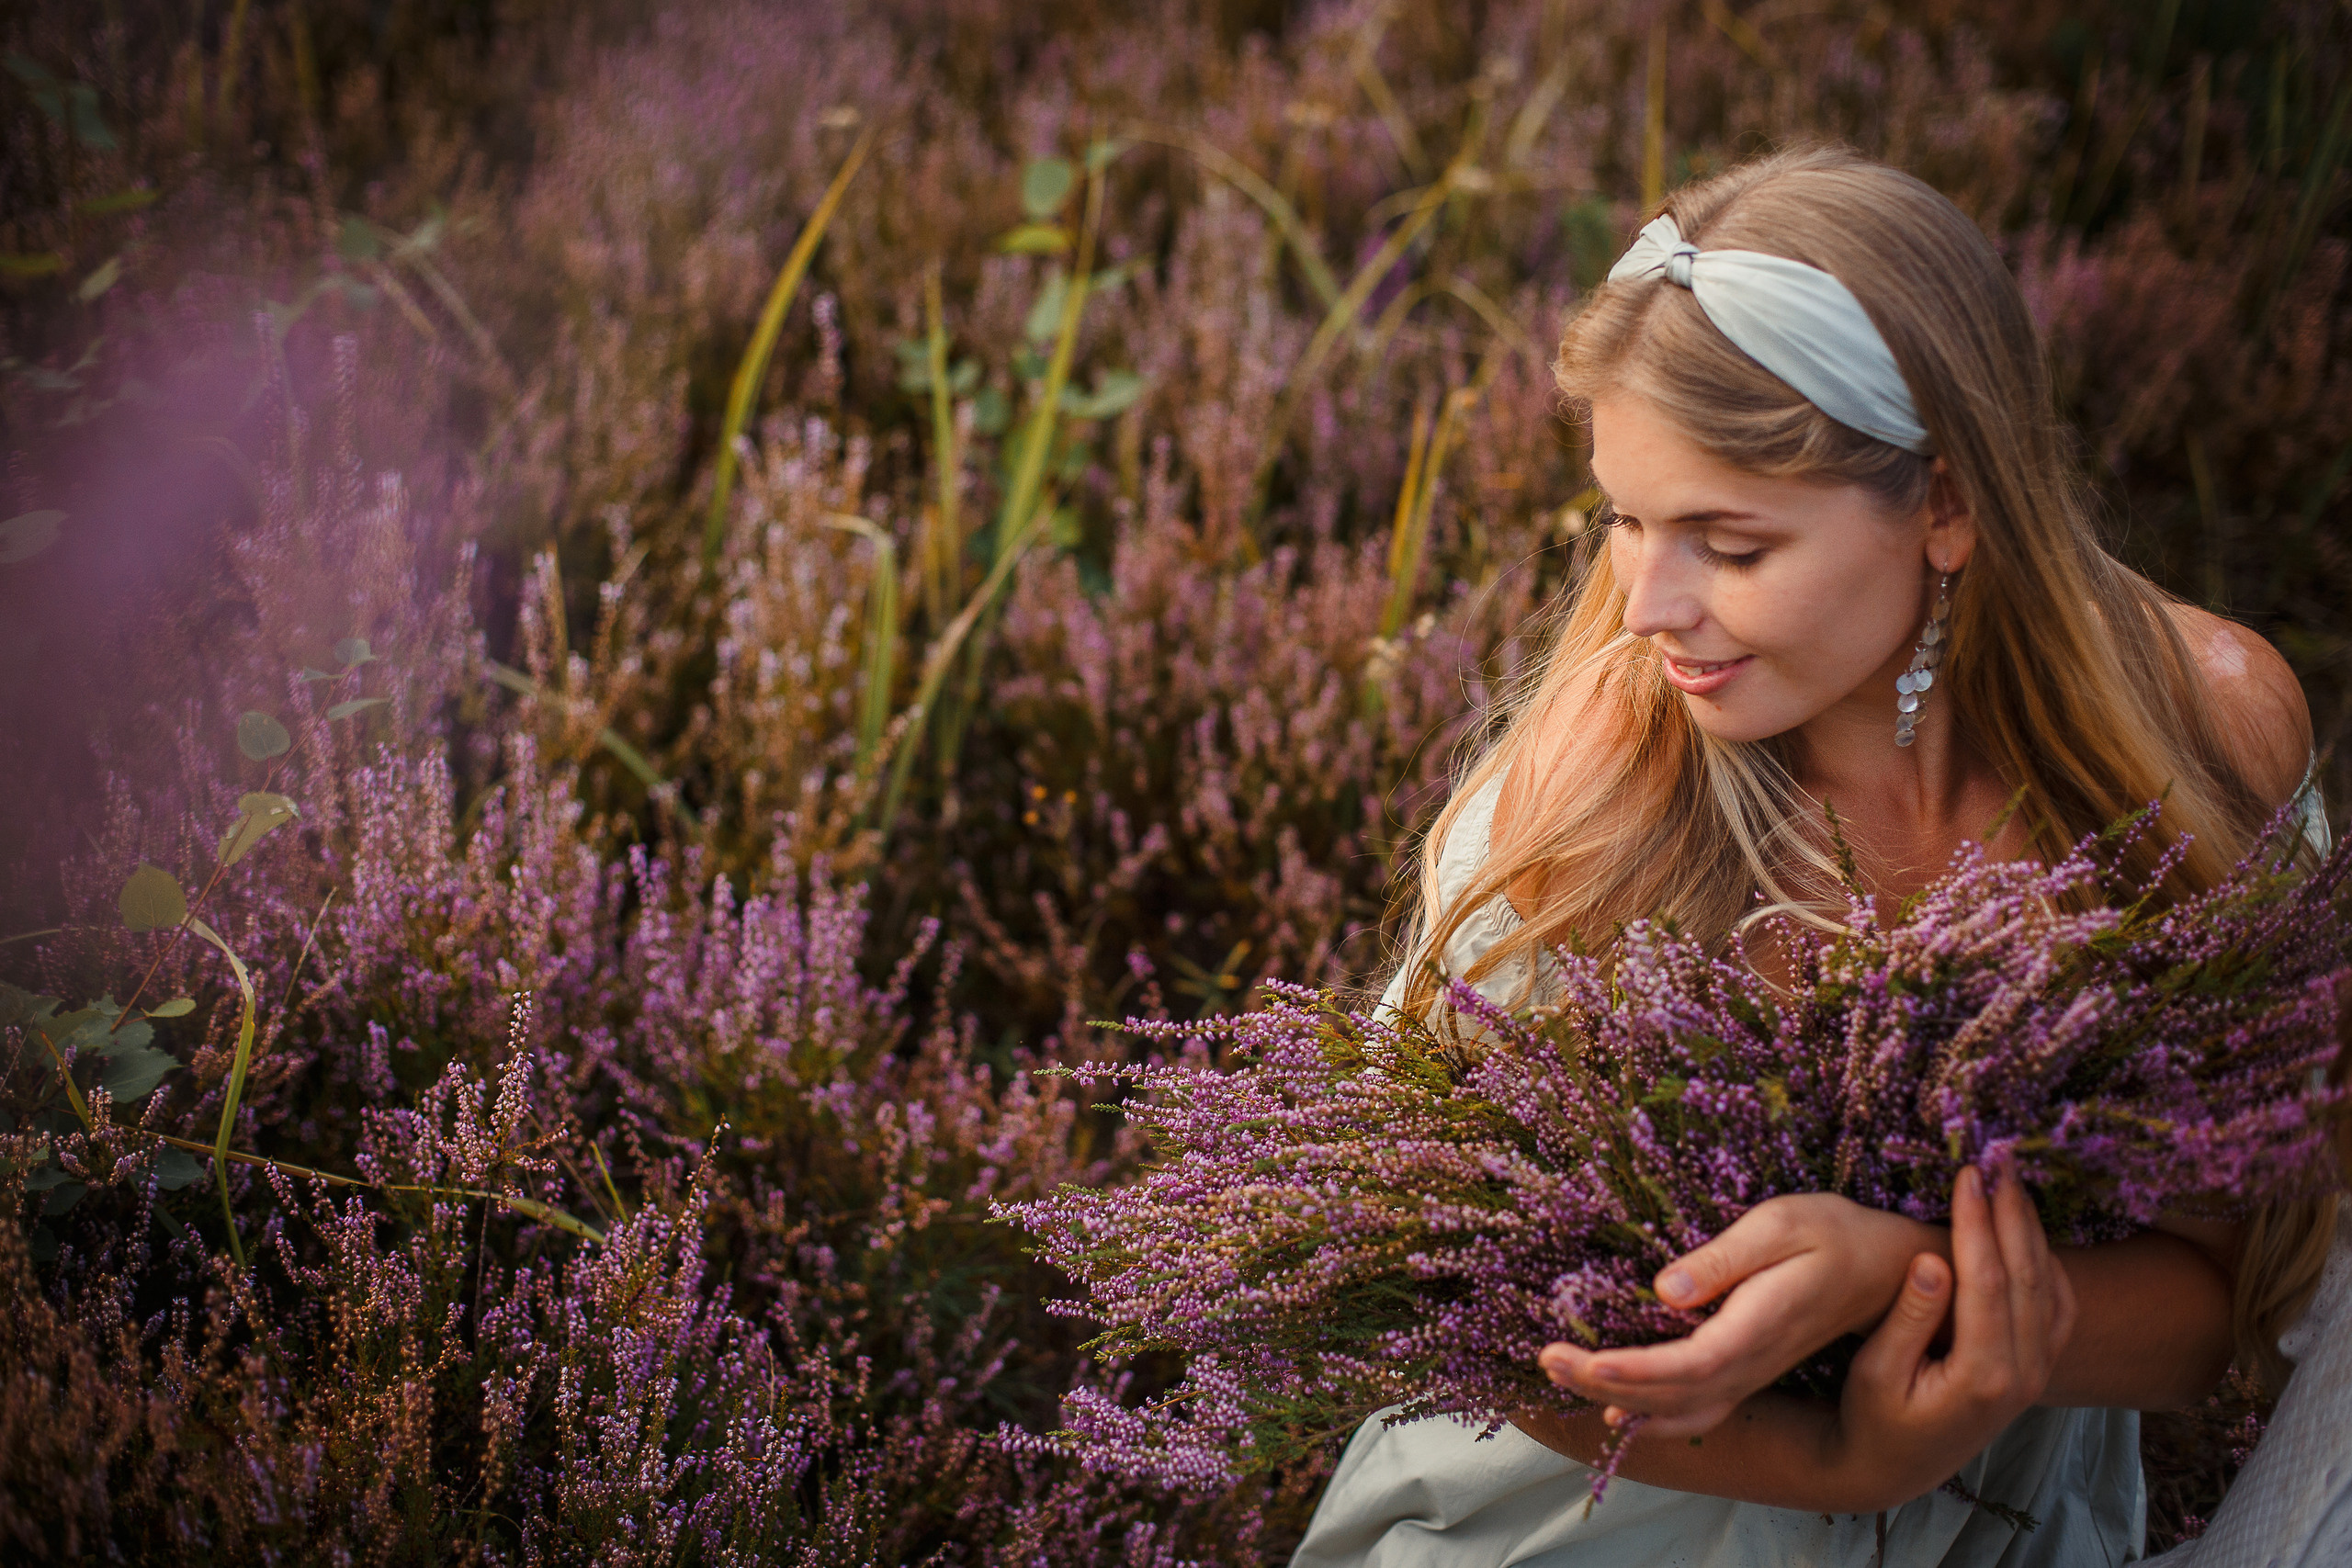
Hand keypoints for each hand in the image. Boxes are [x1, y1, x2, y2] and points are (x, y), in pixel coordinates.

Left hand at [1538, 1192, 1945, 1436]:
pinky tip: (1618, 1413)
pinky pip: (1698, 1408)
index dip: (1634, 1371)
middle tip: (1545, 1360)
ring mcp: (1752, 1372)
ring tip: (1561, 1376)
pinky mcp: (1749, 1369)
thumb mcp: (1784, 1223)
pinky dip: (1654, 1416)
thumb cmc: (1837, 1233)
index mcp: (1760, 1324)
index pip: (1689, 1364)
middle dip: (1603, 1384)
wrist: (1891, 1268)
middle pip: (1673, 1394)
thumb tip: (1666, 1288)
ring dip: (1618, 1400)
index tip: (1581, 1360)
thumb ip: (1725, 1258)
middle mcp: (1753, 1361)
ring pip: (1681, 1408)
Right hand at [1819, 1164, 2076, 1506]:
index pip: (1987, 1282)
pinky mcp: (2035, 1370)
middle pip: (2028, 1276)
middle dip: (2011, 1212)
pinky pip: (2058, 1308)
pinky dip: (2050, 1264)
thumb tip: (1933, 1258)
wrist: (1898, 1467)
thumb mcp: (1876, 1373)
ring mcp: (2037, 1374)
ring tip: (2011, 1181)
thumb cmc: (1874, 1418)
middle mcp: (2023, 1374)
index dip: (1977, 1222)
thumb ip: (1909, 1319)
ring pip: (2050, 1287)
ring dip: (2032, 1230)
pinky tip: (2029, 1232)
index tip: (1967, 1174)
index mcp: (1984, 1375)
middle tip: (1997, 1160)